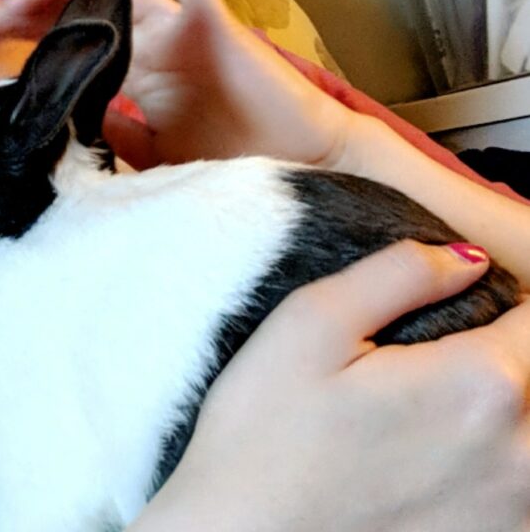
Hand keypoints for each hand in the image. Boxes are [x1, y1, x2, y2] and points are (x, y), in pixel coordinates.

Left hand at [0, 0, 351, 168]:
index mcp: (136, 71)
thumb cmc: (235, 158)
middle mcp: (152, 42)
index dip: (23, 40)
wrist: (299, 164)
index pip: (69, 41)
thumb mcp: (153, 155)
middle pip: (77, 10)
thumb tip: (54, 129)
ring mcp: (181, 29)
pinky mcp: (213, 24)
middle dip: (21, 14)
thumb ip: (112, 137)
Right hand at [132, 240, 529, 531]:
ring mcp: (513, 516)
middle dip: (502, 350)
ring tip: (421, 410)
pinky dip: (489, 460)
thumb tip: (469, 259)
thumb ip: (399, 272)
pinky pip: (516, 486)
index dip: (507, 298)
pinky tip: (421, 461)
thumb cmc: (262, 439)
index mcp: (479, 385)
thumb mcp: (310, 323)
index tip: (468, 303)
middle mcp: (521, 458)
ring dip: (497, 409)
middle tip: (433, 353)